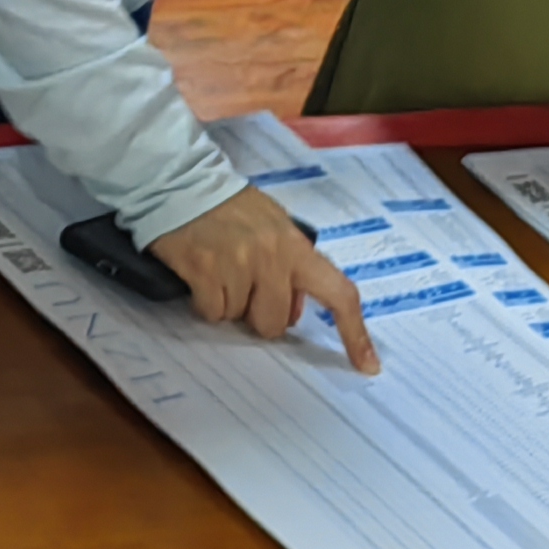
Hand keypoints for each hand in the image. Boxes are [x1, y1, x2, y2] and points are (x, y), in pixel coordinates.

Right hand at [146, 185, 379, 372]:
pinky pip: (212, 312)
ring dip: (228, 304)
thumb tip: (294, 310)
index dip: (354, 333)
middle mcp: (272, 256)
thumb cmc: (229, 208)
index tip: (368, 366)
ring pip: (239, 318)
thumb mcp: (272, 226)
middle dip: (258, 314)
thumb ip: (290, 265)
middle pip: (275, 323)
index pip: (338, 293)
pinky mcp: (205, 270)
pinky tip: (200, 274)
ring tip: (218, 270)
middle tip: (242, 285)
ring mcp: (238, 263)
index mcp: (296, 246)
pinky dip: (205, 301)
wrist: (180, 182)